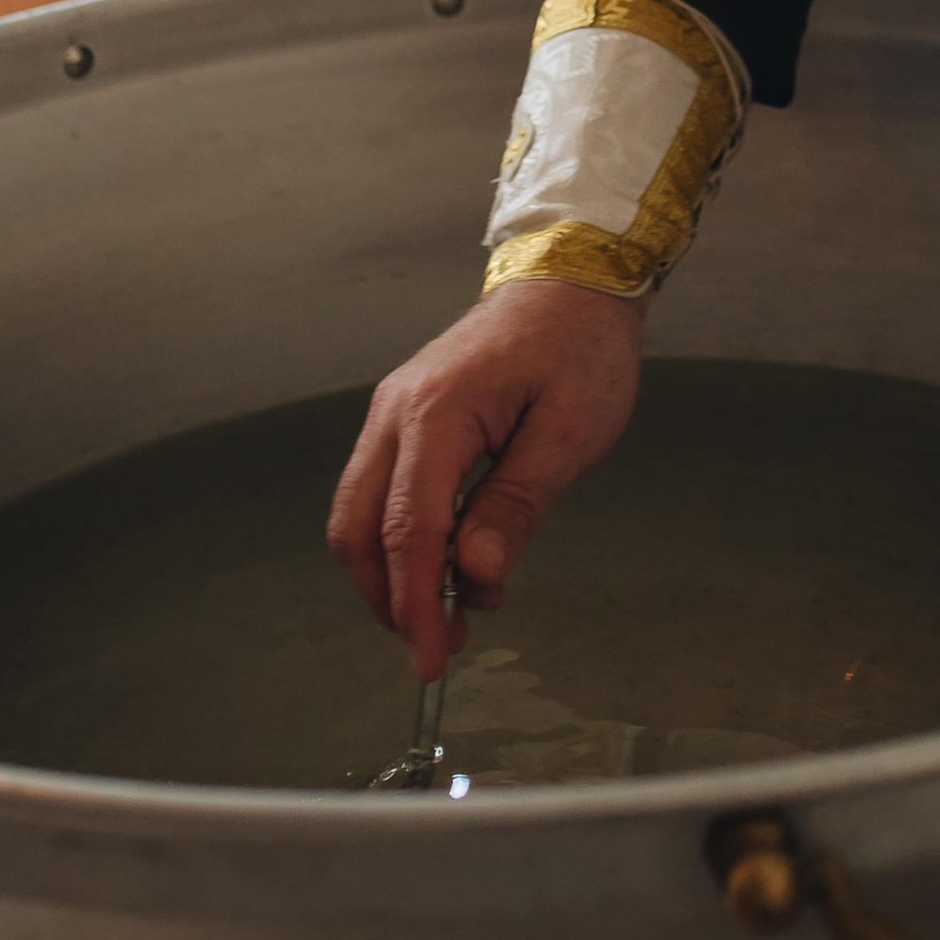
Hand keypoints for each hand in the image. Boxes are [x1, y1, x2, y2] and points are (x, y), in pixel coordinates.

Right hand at [327, 277, 644, 680]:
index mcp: (436, 414)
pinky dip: (403, 539)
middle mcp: (395, 412)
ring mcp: (392, 412)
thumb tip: (475, 573)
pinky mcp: (405, 418)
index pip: (407, 529)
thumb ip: (517, 503)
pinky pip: (382, 492)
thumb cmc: (581, 348)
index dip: (415, 602)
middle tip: (444, 644)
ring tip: (461, 606)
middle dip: (392, 598)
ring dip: (396, 573)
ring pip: (360, 514)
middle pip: (358, 529)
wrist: (573, 280)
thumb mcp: (570, 432)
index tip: (431, 659)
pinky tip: (454, 561)